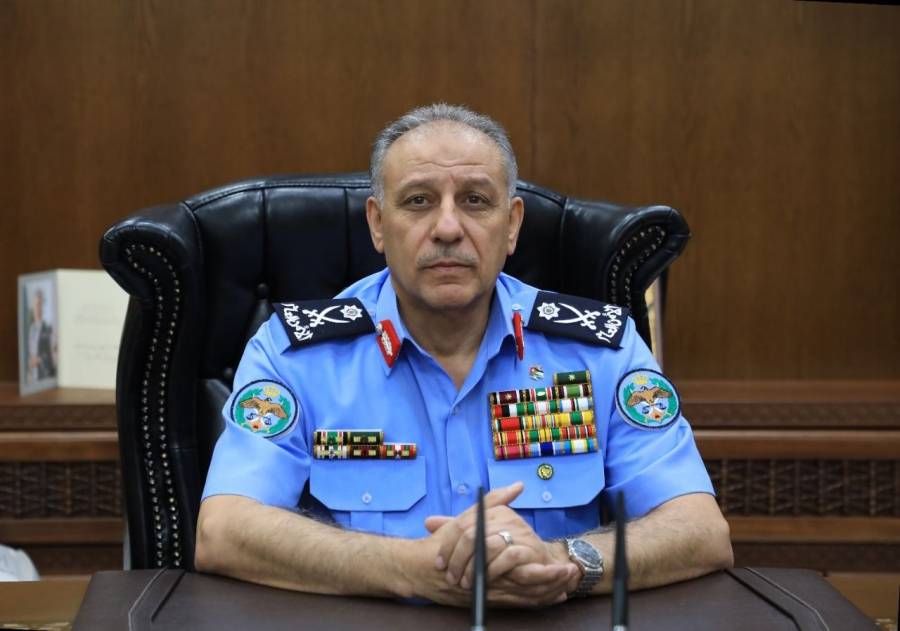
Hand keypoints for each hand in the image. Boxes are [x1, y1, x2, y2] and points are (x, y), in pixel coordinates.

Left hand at [423, 483, 577, 606]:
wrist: (539, 560)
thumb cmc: (505, 549)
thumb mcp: (480, 536)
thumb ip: (456, 529)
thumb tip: (428, 522)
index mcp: (491, 510)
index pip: (461, 523)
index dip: (447, 545)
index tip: (440, 563)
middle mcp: (504, 516)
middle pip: (470, 533)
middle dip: (457, 559)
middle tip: (451, 577)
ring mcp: (517, 530)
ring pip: (485, 545)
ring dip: (472, 568)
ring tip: (467, 582)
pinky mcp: (528, 547)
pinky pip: (506, 557)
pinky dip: (492, 570)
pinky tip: (485, 580)